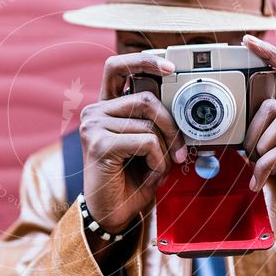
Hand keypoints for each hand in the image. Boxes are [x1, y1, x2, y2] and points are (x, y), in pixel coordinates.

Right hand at [80, 53, 186, 233]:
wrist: (112, 214)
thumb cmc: (131, 181)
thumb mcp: (147, 145)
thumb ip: (155, 122)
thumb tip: (182, 105)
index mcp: (105, 108)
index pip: (118, 67)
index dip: (144, 60)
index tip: (171, 67)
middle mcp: (95, 112)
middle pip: (145, 98)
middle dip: (172, 124)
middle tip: (182, 149)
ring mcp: (93, 127)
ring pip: (148, 122)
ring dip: (165, 148)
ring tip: (161, 166)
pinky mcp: (99, 144)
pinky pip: (146, 141)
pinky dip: (158, 160)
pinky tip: (152, 174)